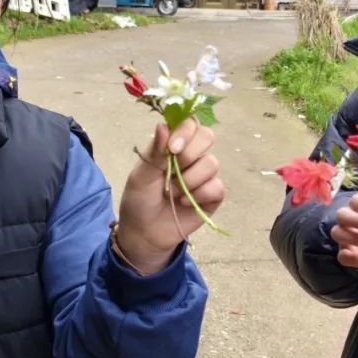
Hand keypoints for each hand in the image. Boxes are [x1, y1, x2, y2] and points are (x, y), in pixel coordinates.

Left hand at [117, 120, 224, 274]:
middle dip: (190, 154)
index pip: (189, 123)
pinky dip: (200, 195)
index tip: (173, 148)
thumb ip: (155, 152)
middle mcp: (191, 156)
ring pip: (212, 163)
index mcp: (172, 145)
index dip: (185, 131)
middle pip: (207, 136)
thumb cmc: (139, 200)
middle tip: (173, 170)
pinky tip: (185, 203)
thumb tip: (163, 125)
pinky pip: (217, 186)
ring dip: (190, 180)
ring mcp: (203, 175)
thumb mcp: (140, 176)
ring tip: (174, 193)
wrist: (144, 233)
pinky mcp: (213, 195)